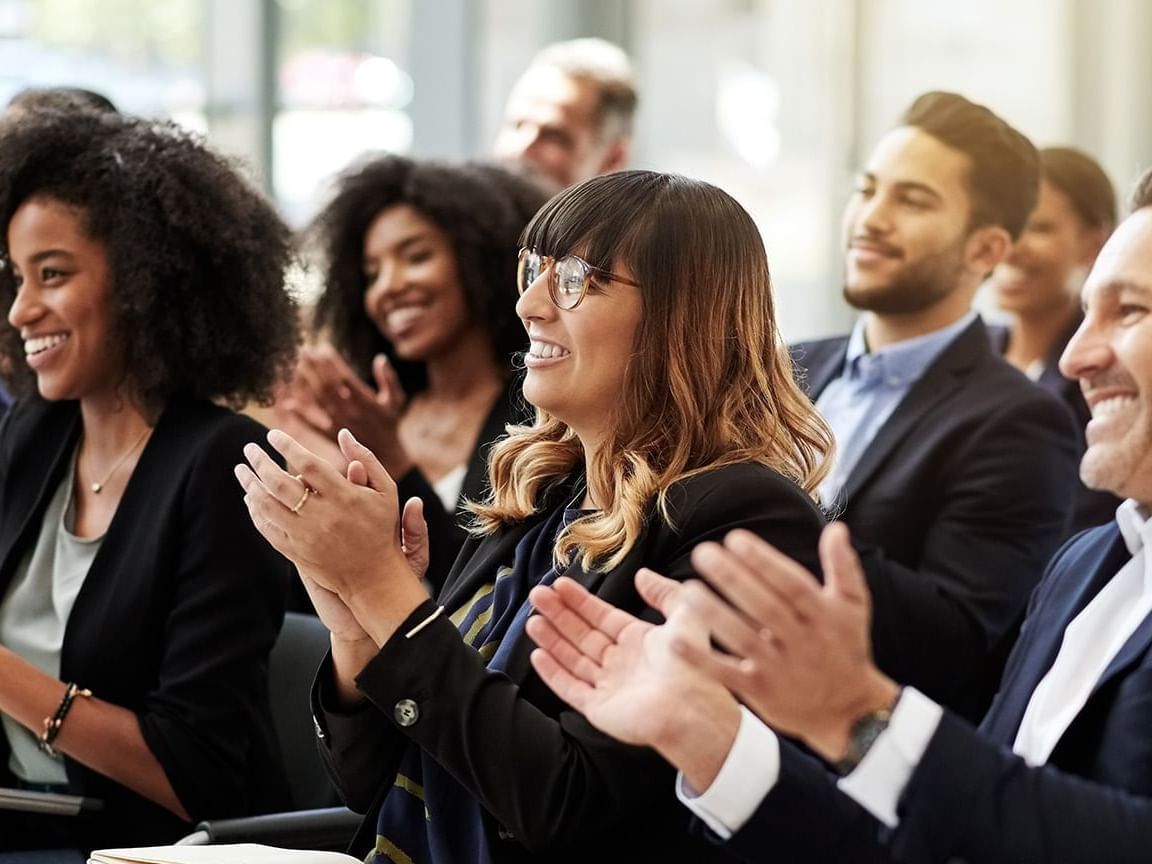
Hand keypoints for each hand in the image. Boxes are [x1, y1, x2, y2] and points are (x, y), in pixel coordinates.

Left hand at [235, 427, 428, 644]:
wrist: (374, 576)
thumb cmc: (381, 528)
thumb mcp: (386, 490)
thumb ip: (366, 459)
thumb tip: (343, 433)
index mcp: (345, 496)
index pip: (307, 463)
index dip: (286, 445)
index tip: (272, 434)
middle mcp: (322, 515)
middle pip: (280, 482)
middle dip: (259, 461)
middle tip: (249, 448)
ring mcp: (307, 536)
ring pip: (267, 506)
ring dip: (250, 485)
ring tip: (241, 470)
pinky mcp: (297, 552)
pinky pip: (268, 528)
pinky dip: (255, 511)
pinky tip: (250, 498)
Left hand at [289, 345, 411, 474]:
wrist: (386, 454)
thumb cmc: (390, 423)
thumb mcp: (396, 400)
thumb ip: (389, 379)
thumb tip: (380, 358)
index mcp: (365, 401)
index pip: (345, 378)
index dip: (332, 362)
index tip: (322, 347)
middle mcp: (350, 411)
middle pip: (327, 386)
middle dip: (315, 367)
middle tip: (303, 350)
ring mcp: (339, 423)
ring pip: (318, 400)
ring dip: (306, 383)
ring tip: (296, 366)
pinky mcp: (331, 435)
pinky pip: (313, 424)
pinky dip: (301, 415)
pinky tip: (288, 404)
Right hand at [527, 575, 741, 789]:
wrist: (693, 707)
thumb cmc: (694, 663)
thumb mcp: (685, 615)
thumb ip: (664, 592)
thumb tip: (642, 575)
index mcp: (639, 642)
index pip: (602, 617)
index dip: (581, 601)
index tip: (560, 584)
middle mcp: (621, 663)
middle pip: (582, 634)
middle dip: (559, 614)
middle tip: (537, 595)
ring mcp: (609, 686)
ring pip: (572, 658)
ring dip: (552, 639)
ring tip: (532, 619)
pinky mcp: (599, 708)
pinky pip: (570, 688)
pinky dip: (552, 673)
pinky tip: (537, 655)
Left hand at [675, 523, 899, 761]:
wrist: (848, 710)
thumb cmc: (845, 647)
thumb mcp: (852, 606)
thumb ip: (842, 566)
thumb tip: (835, 527)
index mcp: (823, 615)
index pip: (792, 584)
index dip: (764, 562)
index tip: (734, 539)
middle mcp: (802, 641)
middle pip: (764, 607)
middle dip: (733, 579)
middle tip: (702, 552)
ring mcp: (780, 668)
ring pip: (744, 639)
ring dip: (714, 614)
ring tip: (688, 590)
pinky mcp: (761, 692)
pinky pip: (728, 674)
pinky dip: (702, 660)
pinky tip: (675, 641)